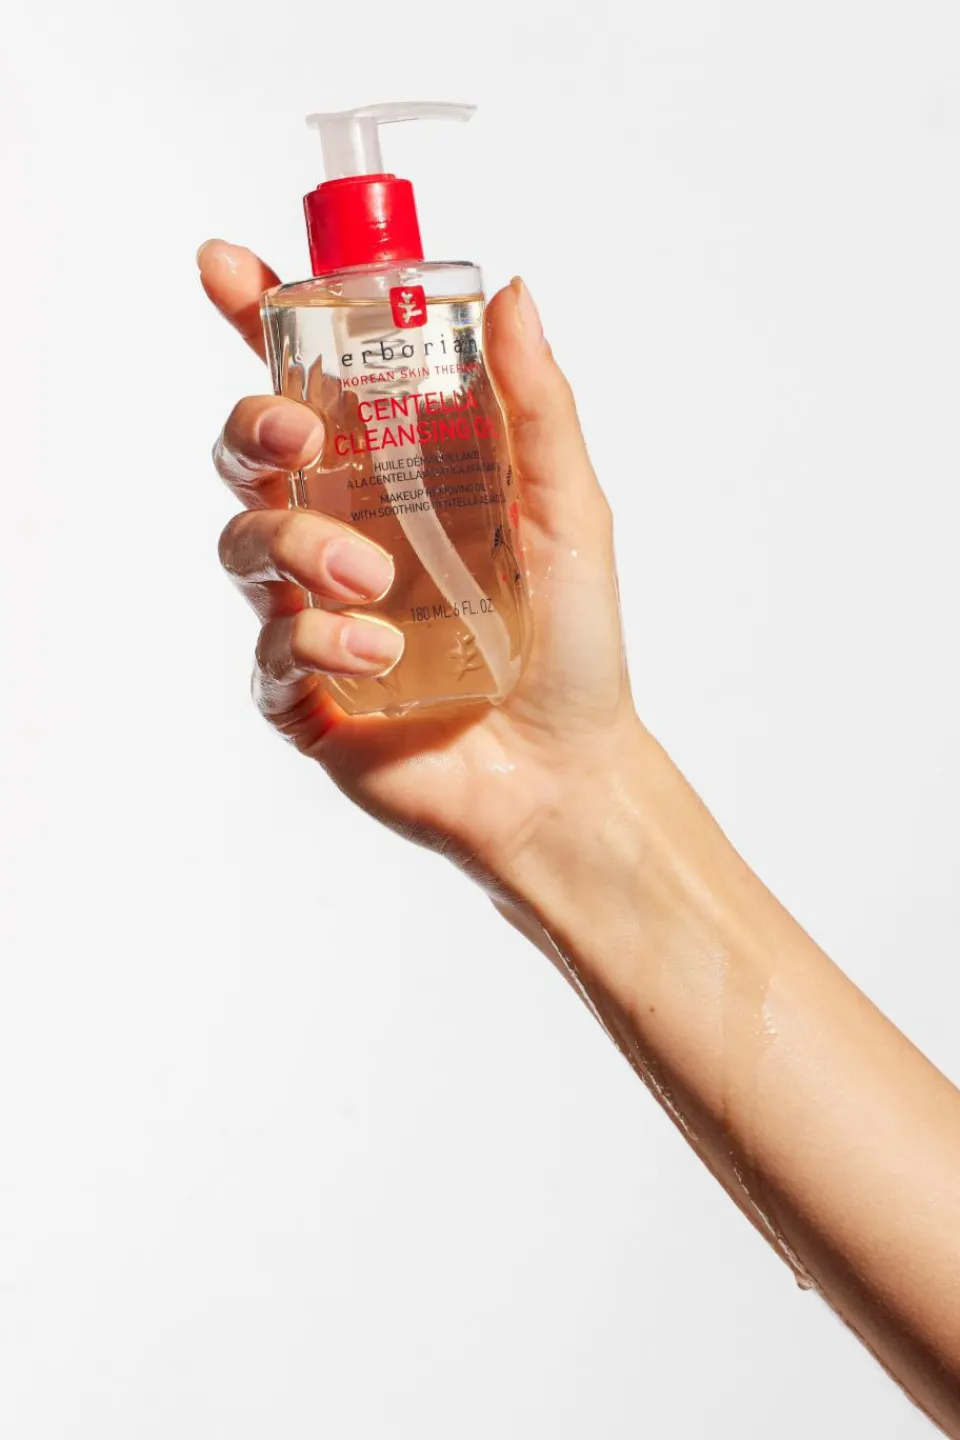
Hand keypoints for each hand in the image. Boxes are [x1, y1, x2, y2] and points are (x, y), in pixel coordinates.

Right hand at [199, 241, 638, 888]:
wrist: (563, 772)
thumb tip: (510, 293)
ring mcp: (313, 612)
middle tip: (300, 439)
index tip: (226, 268)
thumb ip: (536, 407)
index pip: (312, 382)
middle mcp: (342, 531)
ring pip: (244, 545)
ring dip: (295, 547)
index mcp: (395, 476)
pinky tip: (379, 654)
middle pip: (247, 452)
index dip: (259, 320)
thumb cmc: (571, 643)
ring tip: (373, 581)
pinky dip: (317, 641)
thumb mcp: (570, 512)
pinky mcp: (303, 691)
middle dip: (253, 427)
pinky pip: (270, 650)